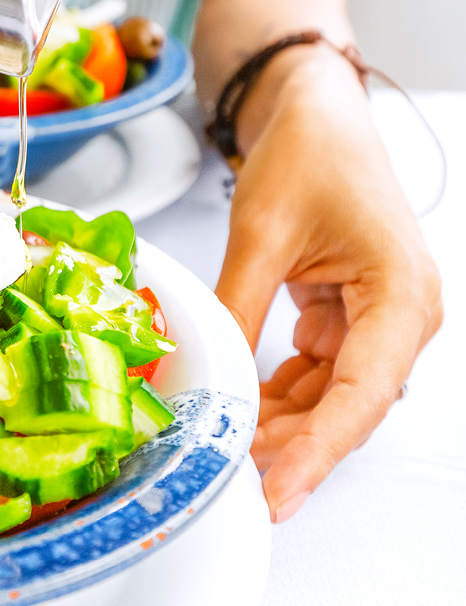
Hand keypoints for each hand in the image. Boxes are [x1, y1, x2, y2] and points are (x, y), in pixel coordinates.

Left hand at [215, 44, 441, 522]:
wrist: (314, 111)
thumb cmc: (309, 153)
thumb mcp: (262, 231)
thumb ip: (237, 305)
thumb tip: (205, 372)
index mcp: (400, 296)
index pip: (359, 397)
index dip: (316, 453)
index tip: (279, 494)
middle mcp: (399, 316)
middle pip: (345, 407)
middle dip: (289, 444)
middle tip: (230, 474)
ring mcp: (373, 319)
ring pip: (327, 396)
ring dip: (278, 421)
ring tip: (224, 443)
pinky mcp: (345, 316)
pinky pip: (313, 371)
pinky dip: (276, 391)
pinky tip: (238, 404)